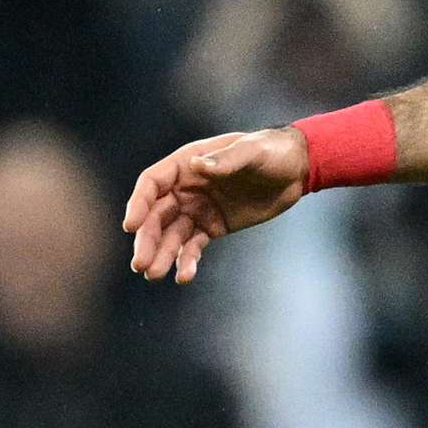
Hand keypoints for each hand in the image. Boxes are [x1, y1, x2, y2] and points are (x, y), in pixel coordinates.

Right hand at [125, 125, 310, 281]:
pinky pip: (193, 246)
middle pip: (156, 215)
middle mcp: (187, 187)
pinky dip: (187, 260)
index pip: (153, 183)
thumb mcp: (252, 151)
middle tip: (140, 264)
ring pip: (171, 234)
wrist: (296, 170)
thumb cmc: (272, 151)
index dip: (139, 203)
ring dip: (161, 254)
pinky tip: (183, 276)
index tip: (131, 226)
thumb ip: (226, 160)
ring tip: (154, 275)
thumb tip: (196, 165)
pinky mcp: (213, 227)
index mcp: (188, 163)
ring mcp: (198, 208)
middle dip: (147, 239)